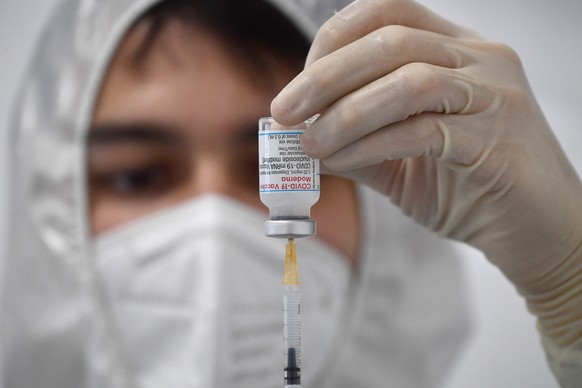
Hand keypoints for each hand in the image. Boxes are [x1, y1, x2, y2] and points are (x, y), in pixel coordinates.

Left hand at [271, 0, 581, 290]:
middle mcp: (481, 60)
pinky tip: (344, 162)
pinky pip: (424, 131)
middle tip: (284, 110)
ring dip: (347, 113)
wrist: (533, 233)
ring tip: (311, 144)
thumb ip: (359, 140)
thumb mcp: (402, 160)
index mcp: (456, 51)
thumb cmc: (470, 189)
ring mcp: (495, 95)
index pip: (389, 13)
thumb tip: (302, 134)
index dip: (335, 41)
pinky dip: (372, 145)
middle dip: (326, 76)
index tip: (299, 84)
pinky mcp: (498, 138)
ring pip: (410, 81)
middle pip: (392, 41)